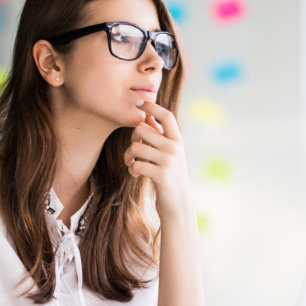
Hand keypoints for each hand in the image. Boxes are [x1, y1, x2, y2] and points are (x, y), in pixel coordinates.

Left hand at [124, 102, 191, 220]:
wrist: (177, 203)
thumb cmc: (169, 175)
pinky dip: (131, 169)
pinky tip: (135, 174)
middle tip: (133, 150)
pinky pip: (136, 164)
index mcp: (177, 140)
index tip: (138, 102)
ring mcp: (169, 161)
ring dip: (128, 156)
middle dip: (132, 138)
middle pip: (142, 128)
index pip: (166, 115)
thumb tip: (147, 115)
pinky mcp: (160, 175)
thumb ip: (160, 135)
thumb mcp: (169, 153)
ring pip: (135, 146)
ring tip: (131, 163)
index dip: (151, 106)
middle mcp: (175, 147)